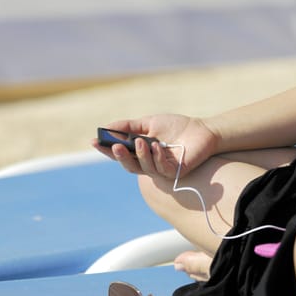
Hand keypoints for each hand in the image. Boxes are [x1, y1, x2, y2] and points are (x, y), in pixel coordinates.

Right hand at [92, 114, 218, 178]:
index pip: (120, 153)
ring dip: (140, 155)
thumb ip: (129, 126)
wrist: (202, 130)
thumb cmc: (176, 126)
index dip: (106, 149)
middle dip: (120, 156)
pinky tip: (158, 146)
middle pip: (129, 165)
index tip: (93, 141)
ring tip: (141, 141)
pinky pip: (162, 169)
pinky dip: (157, 157)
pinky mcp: (175, 173)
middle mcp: (149, 163)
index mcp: (141, 151)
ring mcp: (161, 169)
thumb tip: (107, 127)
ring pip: (144, 168)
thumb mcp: (149, 122)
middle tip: (114, 146)